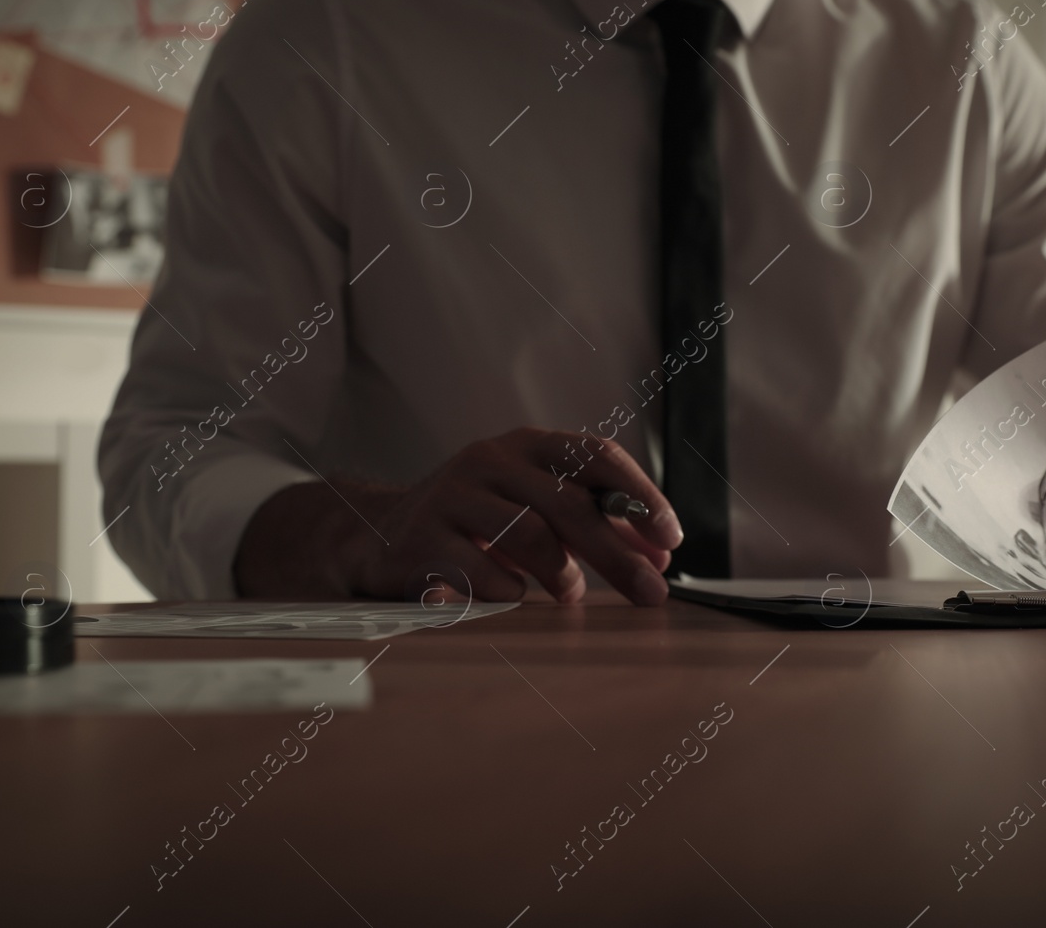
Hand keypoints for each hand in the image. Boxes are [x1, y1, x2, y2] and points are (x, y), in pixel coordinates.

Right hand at [234, 428, 682, 604]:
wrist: (376, 536)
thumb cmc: (472, 526)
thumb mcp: (531, 507)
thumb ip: (592, 522)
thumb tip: (659, 553)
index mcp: (526, 446)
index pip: (596, 456)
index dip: (641, 496)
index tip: (670, 539)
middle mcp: (489, 460)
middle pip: (569, 504)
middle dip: (618, 555)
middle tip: (651, 594)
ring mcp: (451, 496)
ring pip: (527, 534)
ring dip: (561, 574)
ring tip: (570, 596)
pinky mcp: (420, 540)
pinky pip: (480, 572)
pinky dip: (508, 592)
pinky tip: (512, 599)